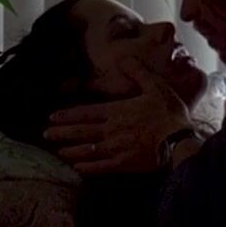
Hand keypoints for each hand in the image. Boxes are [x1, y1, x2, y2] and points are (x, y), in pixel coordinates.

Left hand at [44, 57, 193, 174]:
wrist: (180, 141)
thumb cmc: (169, 113)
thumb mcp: (155, 86)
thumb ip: (138, 72)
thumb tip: (125, 58)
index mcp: (117, 111)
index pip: (86, 113)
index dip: (68, 115)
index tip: (53, 117)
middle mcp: (111, 130)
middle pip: (81, 131)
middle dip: (62, 133)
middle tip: (46, 134)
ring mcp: (116, 148)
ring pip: (87, 150)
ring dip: (71, 150)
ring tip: (58, 150)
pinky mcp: (124, 164)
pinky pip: (100, 167)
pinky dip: (88, 167)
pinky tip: (78, 168)